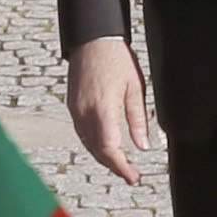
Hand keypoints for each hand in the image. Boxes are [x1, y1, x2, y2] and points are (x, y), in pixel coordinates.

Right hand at [67, 36, 150, 183]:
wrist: (92, 39)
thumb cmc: (116, 59)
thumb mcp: (135, 88)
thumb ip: (138, 120)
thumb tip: (143, 146)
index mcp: (103, 108)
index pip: (109, 148)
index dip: (121, 167)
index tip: (133, 177)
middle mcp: (85, 112)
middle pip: (97, 151)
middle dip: (114, 166)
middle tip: (132, 175)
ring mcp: (76, 110)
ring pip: (88, 144)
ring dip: (104, 157)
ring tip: (122, 165)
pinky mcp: (72, 106)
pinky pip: (82, 133)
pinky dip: (94, 145)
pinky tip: (106, 148)